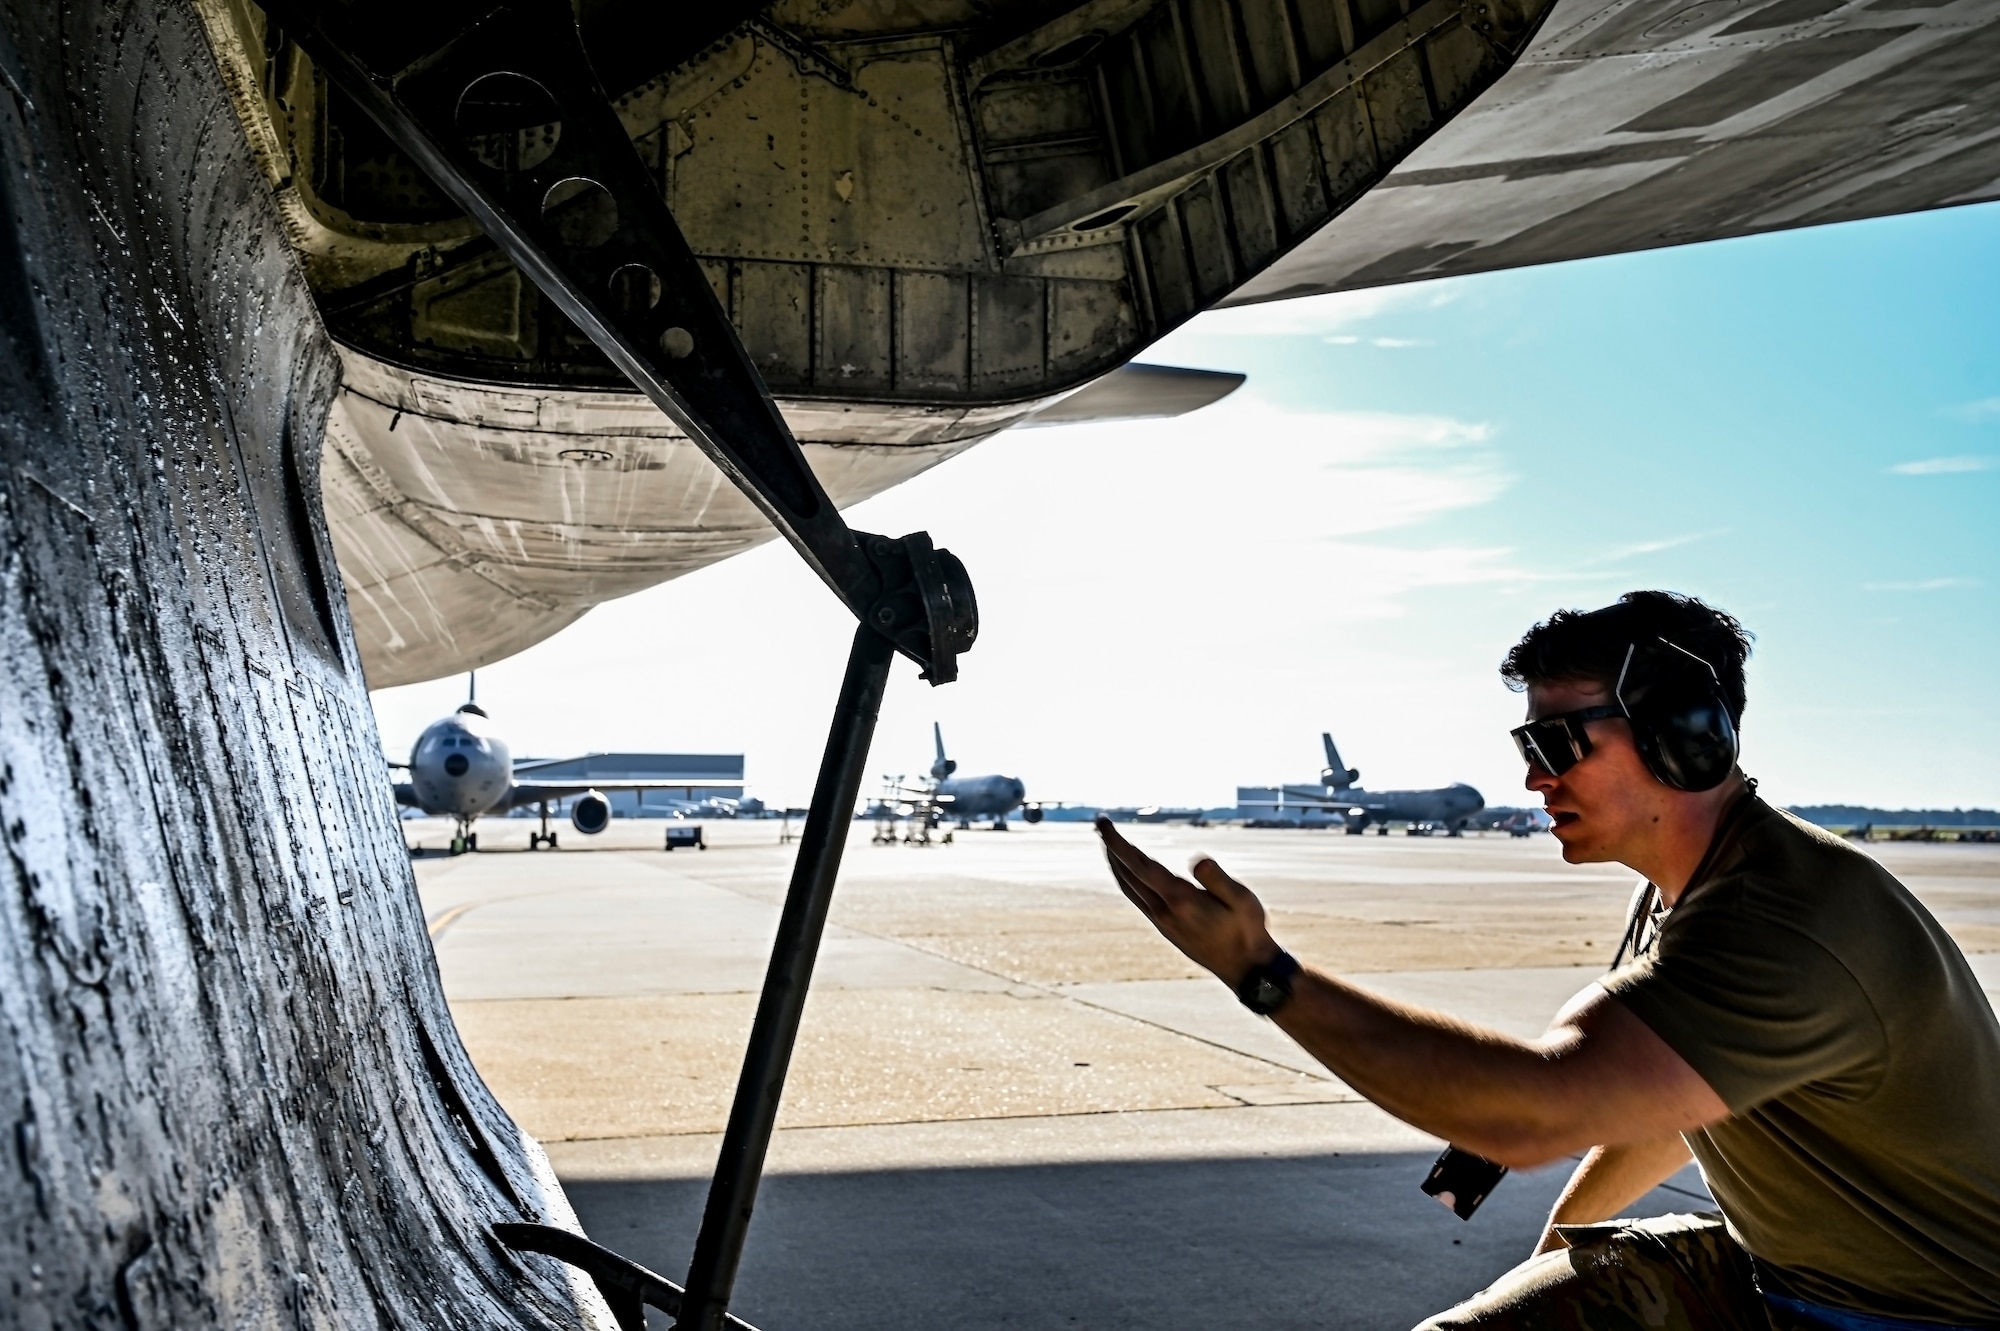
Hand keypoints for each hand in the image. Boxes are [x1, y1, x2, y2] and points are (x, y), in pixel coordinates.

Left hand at [1096, 817, 1277, 986]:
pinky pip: (1136, 897)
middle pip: (1127, 874)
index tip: (1103, 824)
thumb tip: (1197, 861)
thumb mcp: (1243, 901)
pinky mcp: (1164, 927)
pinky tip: (1128, 871)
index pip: (1139, 866)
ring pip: (1128, 887)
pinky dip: (1126, 878)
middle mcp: (1164, 911)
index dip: (1118, 843)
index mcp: (1180, 900)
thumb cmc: (1247, 929)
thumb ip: (1218, 880)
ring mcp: (1162, 921)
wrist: (1244, 968)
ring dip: (1115, 863)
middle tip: (1100, 822)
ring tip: (1108, 842)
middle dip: (1111, 847)